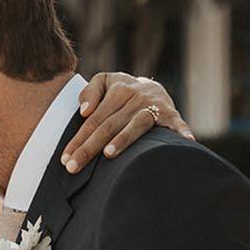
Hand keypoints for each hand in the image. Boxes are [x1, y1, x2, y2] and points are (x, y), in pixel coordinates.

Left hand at [61, 72, 193, 172]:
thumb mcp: (105, 82)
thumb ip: (91, 92)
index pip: (93, 120)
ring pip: (136, 125)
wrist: (153, 87)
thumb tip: (84, 111)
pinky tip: (184, 142)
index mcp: (117, 90)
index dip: (78, 139)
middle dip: (90, 148)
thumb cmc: (121, 91)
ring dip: (123, 139)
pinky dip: (180, 132)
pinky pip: (176, 124)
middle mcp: (135, 97)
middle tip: (74, 167)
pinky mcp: (171, 114)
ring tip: (108, 154)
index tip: (66, 159)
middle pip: (109, 126)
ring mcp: (154, 105)